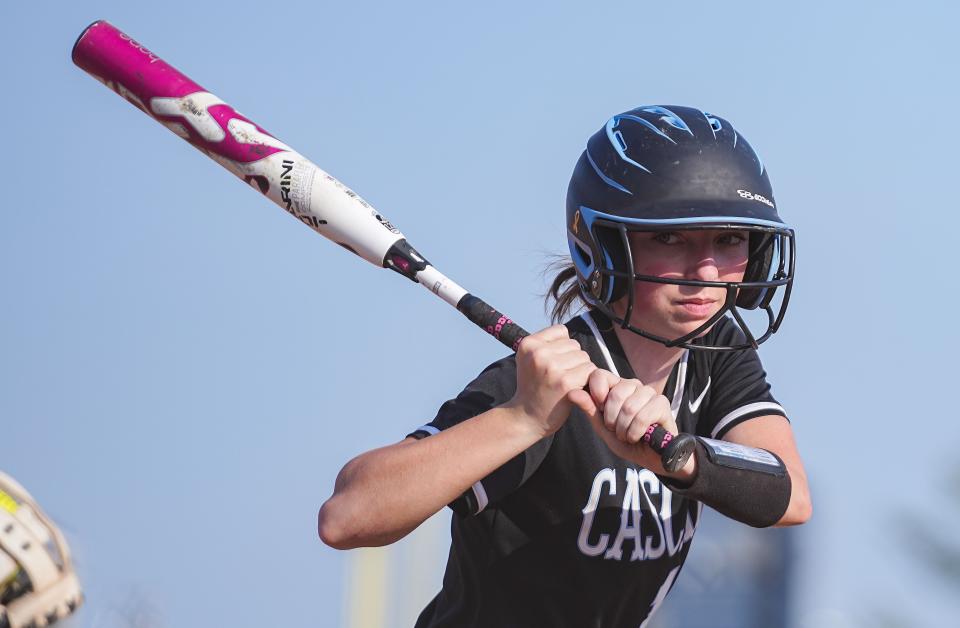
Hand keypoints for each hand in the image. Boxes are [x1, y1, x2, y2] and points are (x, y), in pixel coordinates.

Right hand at [506, 325, 596, 437]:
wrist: (526, 417)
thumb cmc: (533, 387)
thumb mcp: (529, 359)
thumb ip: (545, 343)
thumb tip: (570, 335)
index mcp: (528, 344)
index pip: (561, 331)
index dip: (562, 348)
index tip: (553, 364)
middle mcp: (538, 353)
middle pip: (575, 345)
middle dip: (572, 360)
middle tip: (559, 377)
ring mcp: (552, 367)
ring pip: (584, 357)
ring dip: (581, 370)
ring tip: (565, 383)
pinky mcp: (565, 382)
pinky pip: (590, 370)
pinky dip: (587, 380)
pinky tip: (574, 389)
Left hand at [570, 370, 692, 476]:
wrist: (650, 458)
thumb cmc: (626, 441)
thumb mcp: (603, 428)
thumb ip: (589, 409)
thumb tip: (572, 392)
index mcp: (616, 387)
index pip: (599, 375)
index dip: (596, 394)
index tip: (600, 411)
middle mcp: (633, 385)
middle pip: (615, 394)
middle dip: (612, 420)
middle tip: (617, 430)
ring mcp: (649, 393)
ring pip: (629, 407)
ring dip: (624, 429)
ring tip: (628, 435)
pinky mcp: (662, 403)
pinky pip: (642, 417)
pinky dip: (635, 432)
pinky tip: (638, 436)